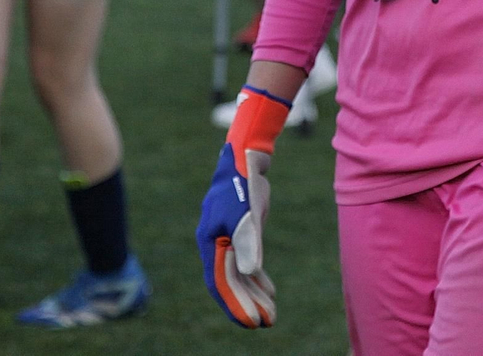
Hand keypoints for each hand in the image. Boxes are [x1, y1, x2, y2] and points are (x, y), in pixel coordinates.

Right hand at [197, 86, 287, 328]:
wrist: (245, 159)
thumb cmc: (243, 184)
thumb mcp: (246, 213)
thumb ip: (248, 242)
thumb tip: (251, 272)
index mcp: (211, 242)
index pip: (221, 282)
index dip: (236, 304)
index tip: (252, 322)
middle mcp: (216, 245)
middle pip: (230, 282)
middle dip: (247, 305)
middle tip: (267, 323)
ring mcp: (228, 240)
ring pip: (239, 274)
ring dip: (253, 294)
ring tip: (271, 315)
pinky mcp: (241, 233)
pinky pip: (246, 263)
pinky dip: (257, 278)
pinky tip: (269, 290)